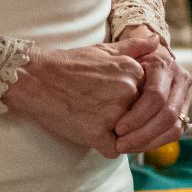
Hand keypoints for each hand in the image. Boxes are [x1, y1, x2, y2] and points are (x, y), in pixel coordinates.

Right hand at [0, 43, 145, 157]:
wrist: (36, 78)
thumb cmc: (69, 64)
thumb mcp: (104, 50)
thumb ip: (133, 48)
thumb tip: (155, 41)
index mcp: (134, 72)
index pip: (152, 99)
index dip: (138, 104)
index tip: (119, 101)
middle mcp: (128, 91)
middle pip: (143, 118)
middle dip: (130, 121)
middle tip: (104, 112)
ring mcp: (114, 113)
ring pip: (131, 136)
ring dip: (120, 136)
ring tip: (97, 122)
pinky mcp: (97, 133)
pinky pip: (113, 151)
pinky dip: (105, 147)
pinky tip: (91, 134)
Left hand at [111, 26, 191, 153]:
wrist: (146, 63)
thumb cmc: (129, 61)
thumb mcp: (126, 53)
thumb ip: (133, 46)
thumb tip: (153, 41)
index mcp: (166, 66)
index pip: (156, 96)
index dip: (137, 116)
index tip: (117, 129)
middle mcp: (181, 80)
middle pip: (168, 115)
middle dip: (143, 134)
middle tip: (121, 145)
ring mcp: (185, 97)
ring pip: (174, 127)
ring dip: (150, 142)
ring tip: (127, 148)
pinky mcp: (184, 112)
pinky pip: (175, 133)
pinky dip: (156, 143)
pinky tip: (137, 146)